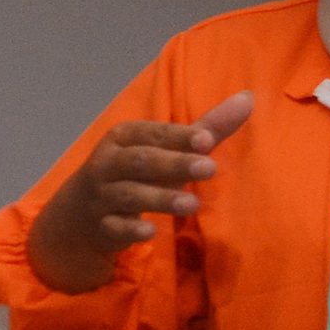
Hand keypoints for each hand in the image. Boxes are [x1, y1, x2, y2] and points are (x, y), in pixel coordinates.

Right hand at [27, 93, 252, 292]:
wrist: (82, 212)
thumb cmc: (139, 172)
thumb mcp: (168, 148)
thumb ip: (207, 128)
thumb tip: (248, 97)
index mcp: (125, 137)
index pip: (153, 133)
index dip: (179, 136)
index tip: (207, 140)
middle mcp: (109, 162)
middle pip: (141, 161)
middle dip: (175, 164)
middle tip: (209, 168)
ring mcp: (102, 195)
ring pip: (130, 194)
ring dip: (160, 198)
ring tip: (193, 204)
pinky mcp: (102, 225)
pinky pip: (115, 226)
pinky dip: (130, 229)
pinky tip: (150, 231)